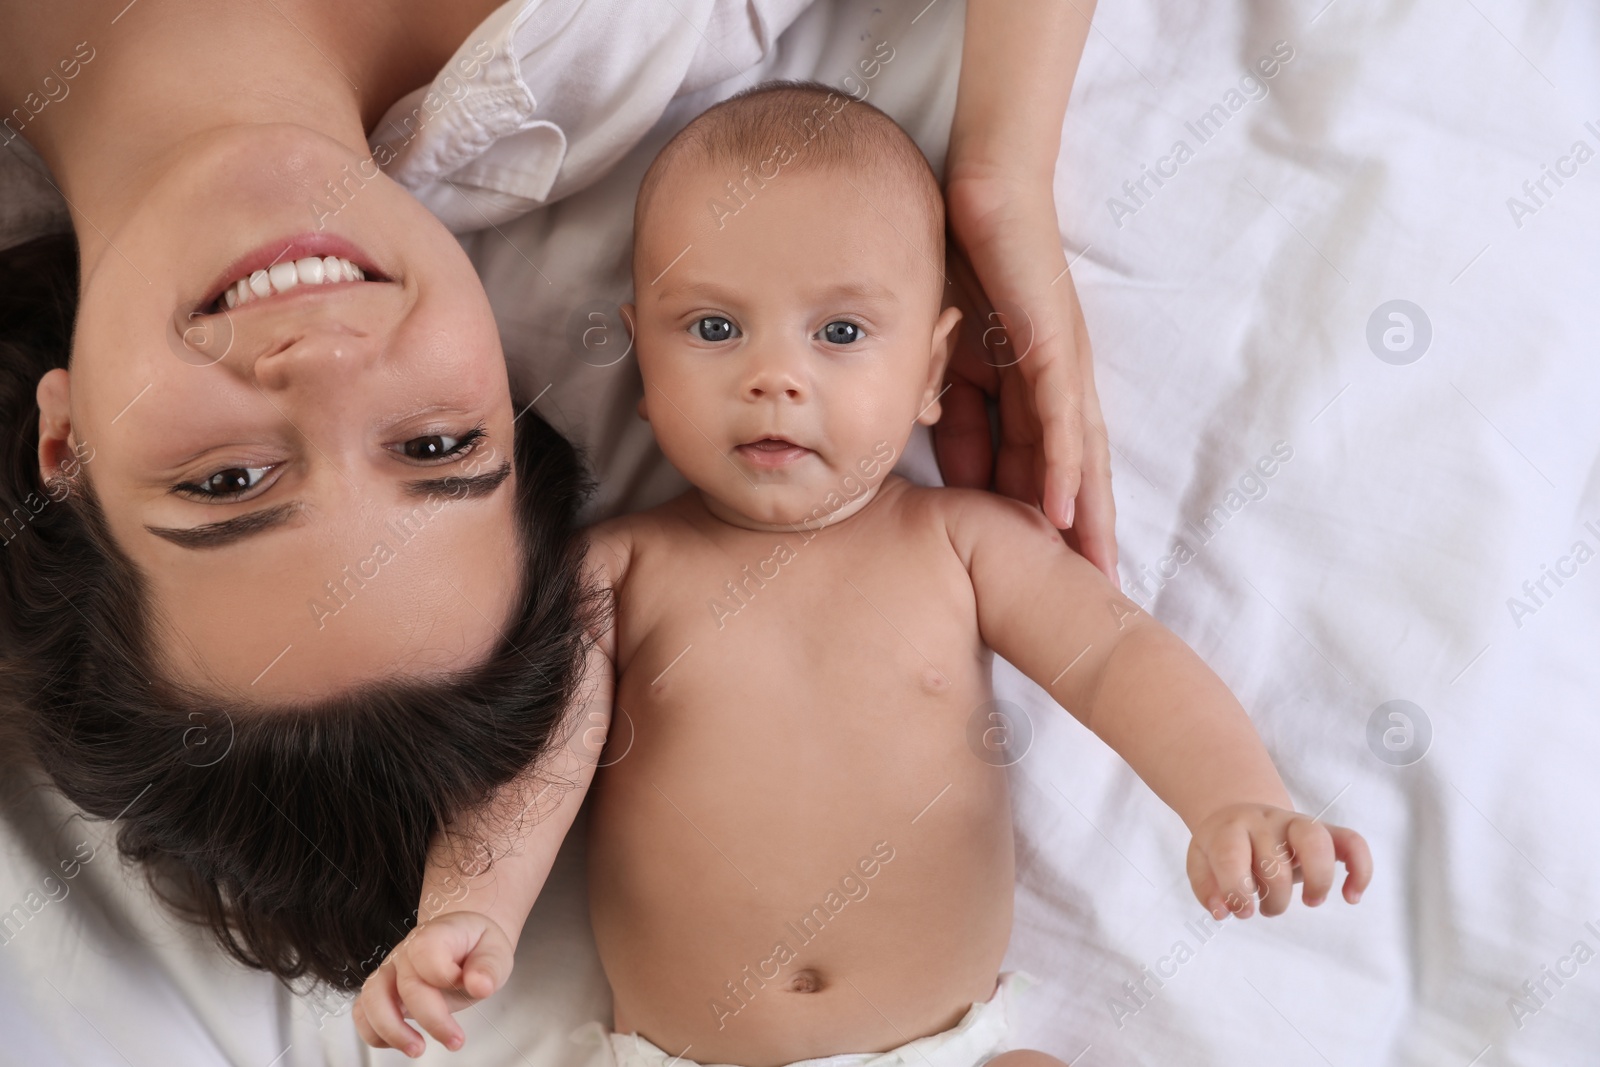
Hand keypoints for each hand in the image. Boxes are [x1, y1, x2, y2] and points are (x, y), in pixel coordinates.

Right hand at [353, 911, 514, 1056]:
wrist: (461, 941)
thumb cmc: (474, 947)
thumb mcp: (494, 951)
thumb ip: (488, 967)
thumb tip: (480, 985)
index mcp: (434, 935)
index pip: (427, 953)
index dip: (446, 975)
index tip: (472, 987)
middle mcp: (406, 952)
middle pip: (407, 986)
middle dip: (431, 1019)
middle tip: (456, 1040)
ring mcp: (391, 971)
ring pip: (372, 999)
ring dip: (391, 1030)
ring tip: (417, 1049)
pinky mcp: (382, 991)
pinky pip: (362, 1012)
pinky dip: (373, 1033)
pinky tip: (399, 1043)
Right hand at [937, 172, 1117, 585]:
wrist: (978, 188)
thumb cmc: (958, 258)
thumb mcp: (941, 348)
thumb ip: (942, 395)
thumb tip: (930, 442)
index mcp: (1025, 383)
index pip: (1032, 464)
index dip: (1036, 519)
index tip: (1039, 574)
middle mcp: (1052, 381)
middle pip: (1070, 471)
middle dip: (1078, 536)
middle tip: (1084, 596)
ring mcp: (1057, 363)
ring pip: (1077, 455)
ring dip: (1086, 518)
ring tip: (1091, 572)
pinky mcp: (1051, 342)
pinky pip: (1060, 416)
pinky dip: (1065, 466)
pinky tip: (1067, 510)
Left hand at [1185, 803, 1372, 918]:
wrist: (1242, 813)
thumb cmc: (1222, 847)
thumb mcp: (1200, 862)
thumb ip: (1206, 888)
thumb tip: (1223, 911)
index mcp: (1230, 829)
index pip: (1230, 856)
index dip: (1235, 890)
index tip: (1243, 911)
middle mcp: (1265, 821)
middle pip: (1274, 859)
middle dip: (1272, 897)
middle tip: (1267, 908)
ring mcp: (1296, 823)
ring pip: (1316, 840)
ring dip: (1317, 879)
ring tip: (1311, 902)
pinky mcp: (1324, 831)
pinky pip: (1352, 841)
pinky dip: (1360, 868)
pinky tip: (1352, 896)